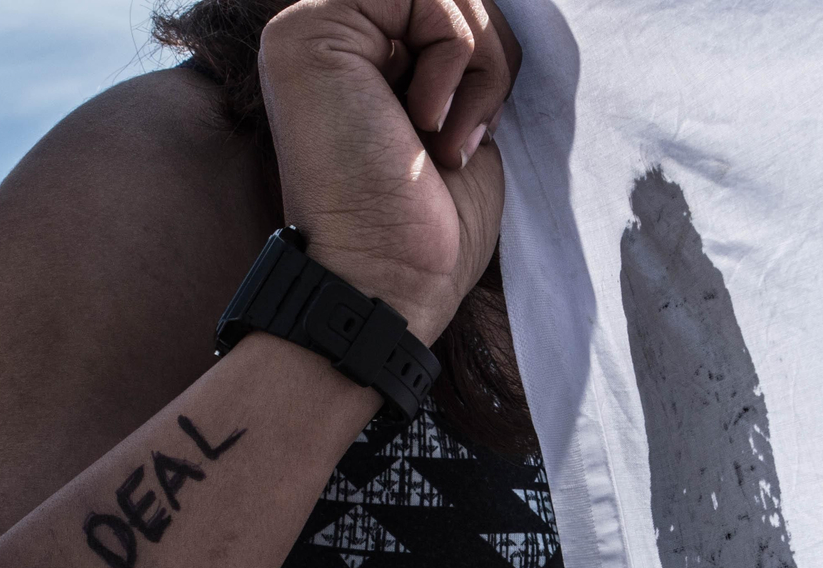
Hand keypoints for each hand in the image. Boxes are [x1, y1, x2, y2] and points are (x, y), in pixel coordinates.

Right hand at [259, 0, 520, 340]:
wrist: (387, 286)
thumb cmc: (428, 232)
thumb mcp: (465, 120)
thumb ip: (467, 56)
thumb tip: (513, 10)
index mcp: (358, 53)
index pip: (449, 10)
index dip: (489, 61)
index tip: (468, 139)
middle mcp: (326, 32)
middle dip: (488, 58)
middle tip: (459, 139)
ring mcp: (310, 26)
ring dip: (478, 66)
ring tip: (442, 139)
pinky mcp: (309, 30)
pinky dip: (457, 58)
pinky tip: (423, 123)